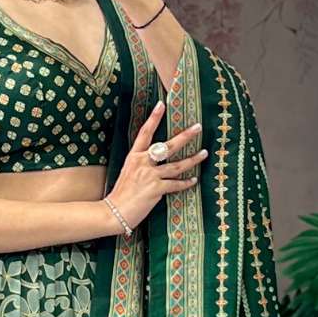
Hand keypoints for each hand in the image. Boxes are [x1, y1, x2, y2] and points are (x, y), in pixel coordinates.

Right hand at [102, 101, 206, 231]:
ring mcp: (149, 175)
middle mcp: (142, 163)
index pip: (145, 133)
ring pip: (177, 165)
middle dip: (185, 136)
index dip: (153, 118)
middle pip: (167, 145)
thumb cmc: (120, 195)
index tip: (162, 104)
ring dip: (193, 159)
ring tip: (204, 153)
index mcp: (134, 157)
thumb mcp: (128, 173)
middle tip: (198, 127)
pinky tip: (194, 180)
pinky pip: (175, 184)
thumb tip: (155, 162)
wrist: (113, 212)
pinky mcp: (156, 189)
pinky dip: (185, 183)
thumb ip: (141, 166)